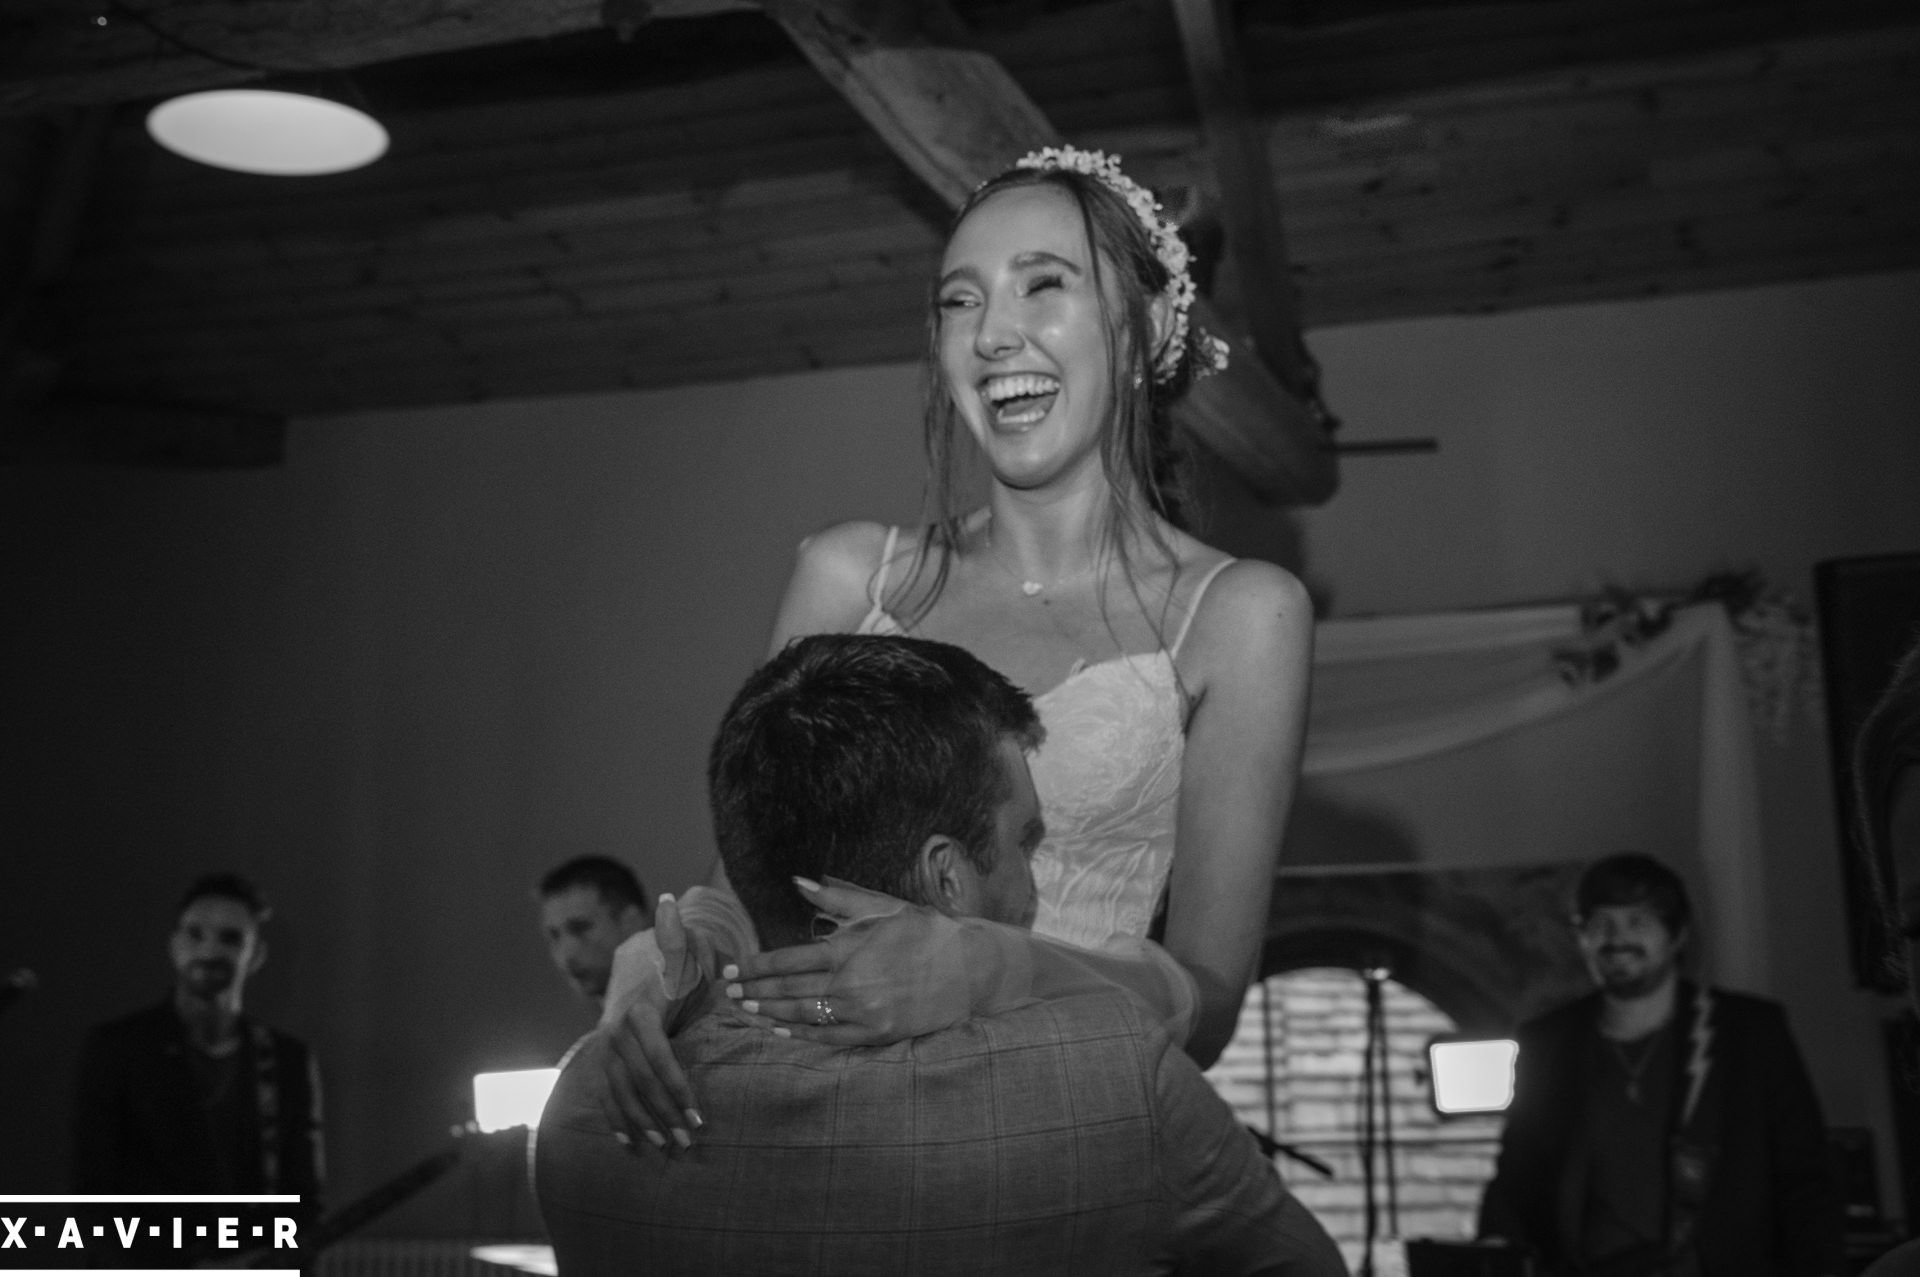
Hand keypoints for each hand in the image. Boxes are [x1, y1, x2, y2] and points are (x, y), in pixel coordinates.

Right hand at [591, 894, 706, 1152]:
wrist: (641, 970)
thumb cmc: (674, 968)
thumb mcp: (680, 953)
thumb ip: (675, 936)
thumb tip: (668, 901)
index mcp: (639, 1011)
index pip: (658, 1058)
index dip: (676, 1088)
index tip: (697, 1114)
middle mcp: (617, 1032)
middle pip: (641, 1081)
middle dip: (665, 1113)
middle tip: (689, 1140)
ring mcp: (607, 1048)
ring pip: (622, 1092)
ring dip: (643, 1122)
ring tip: (668, 1145)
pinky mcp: (604, 1060)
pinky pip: (606, 1093)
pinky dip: (616, 1118)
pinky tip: (628, 1141)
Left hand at [722, 877, 979, 1044]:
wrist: (971, 968)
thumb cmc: (926, 932)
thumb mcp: (883, 907)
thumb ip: (837, 900)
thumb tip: (799, 882)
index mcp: (848, 948)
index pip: (786, 959)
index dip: (753, 966)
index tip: (731, 970)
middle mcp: (850, 982)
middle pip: (787, 988)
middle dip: (752, 990)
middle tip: (726, 992)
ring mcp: (863, 1011)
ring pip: (802, 1014)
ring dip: (768, 1012)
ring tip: (745, 1008)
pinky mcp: (876, 1033)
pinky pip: (828, 1038)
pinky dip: (800, 1035)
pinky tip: (780, 1031)